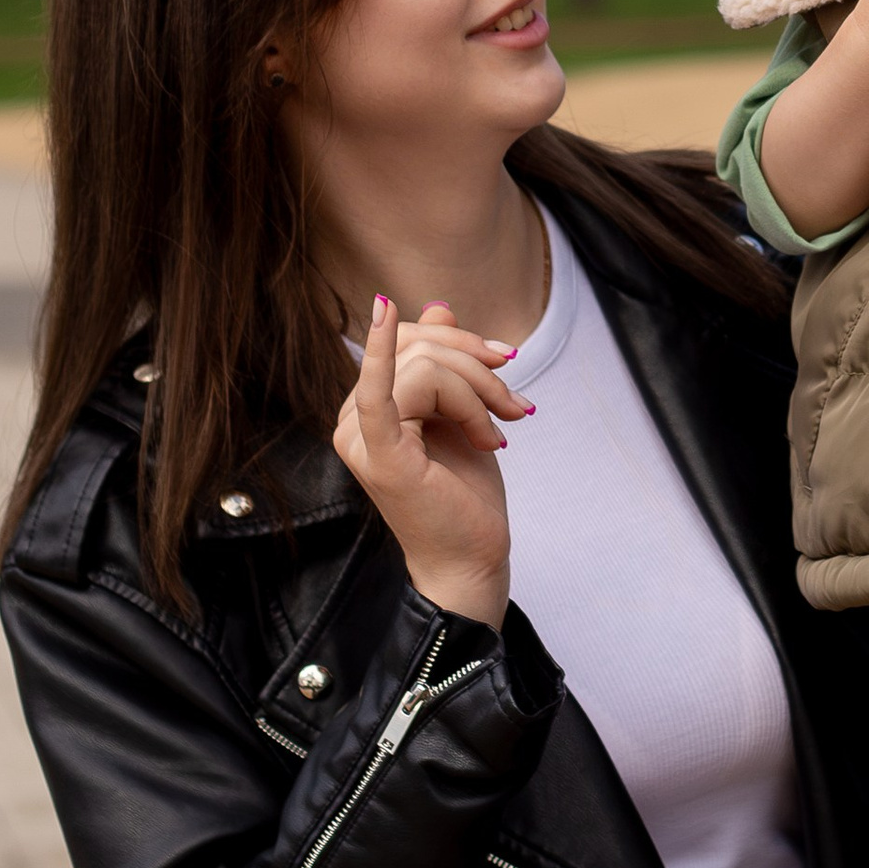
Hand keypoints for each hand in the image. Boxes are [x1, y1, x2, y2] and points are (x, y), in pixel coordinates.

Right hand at [331, 297, 529, 626]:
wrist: (471, 560)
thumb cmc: (463, 496)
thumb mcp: (459, 417)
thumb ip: (442, 365)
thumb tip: (437, 308)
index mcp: (367, 410)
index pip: (406, 343)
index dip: (458, 342)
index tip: (506, 361)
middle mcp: (351, 421)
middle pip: (417, 349)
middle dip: (479, 369)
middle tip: (517, 407)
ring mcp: (360, 439)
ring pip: (424, 367)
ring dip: (480, 394)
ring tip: (499, 434)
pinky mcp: (382, 456)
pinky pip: (380, 392)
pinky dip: (379, 352)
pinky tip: (381, 315)